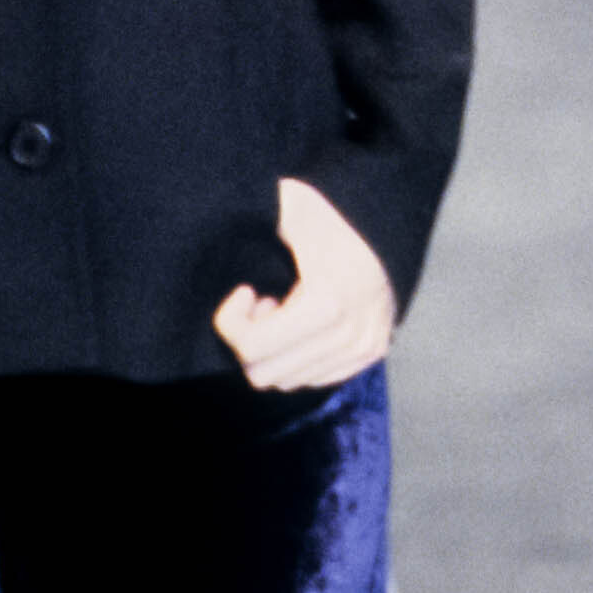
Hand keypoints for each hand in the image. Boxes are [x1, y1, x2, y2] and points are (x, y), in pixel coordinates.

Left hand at [214, 179, 395, 390]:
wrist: (386, 217)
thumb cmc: (325, 212)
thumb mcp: (287, 211)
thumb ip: (251, 222)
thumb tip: (205, 223)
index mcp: (328, 303)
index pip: (252, 349)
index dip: (231, 323)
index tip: (244, 291)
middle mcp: (351, 335)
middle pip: (266, 374)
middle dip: (252, 342)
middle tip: (261, 304)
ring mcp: (365, 348)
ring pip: (289, 382)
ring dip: (276, 352)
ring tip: (283, 310)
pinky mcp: (372, 354)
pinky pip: (314, 380)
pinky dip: (297, 358)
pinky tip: (301, 322)